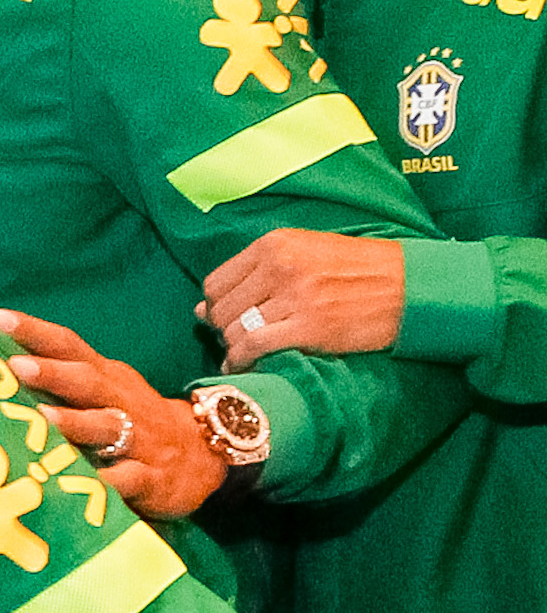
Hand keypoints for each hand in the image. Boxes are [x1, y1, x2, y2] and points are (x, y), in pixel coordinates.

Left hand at [0, 309, 226, 519]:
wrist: (204, 453)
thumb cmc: (132, 417)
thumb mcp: (103, 390)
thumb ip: (58, 377)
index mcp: (104, 377)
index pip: (68, 346)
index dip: (35, 330)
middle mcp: (120, 402)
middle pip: (87, 381)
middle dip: (52, 372)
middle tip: (17, 365)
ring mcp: (138, 439)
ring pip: (107, 426)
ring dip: (76, 422)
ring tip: (44, 417)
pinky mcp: (151, 477)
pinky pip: (130, 477)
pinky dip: (110, 480)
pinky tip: (88, 483)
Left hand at [198, 229, 405, 367]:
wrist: (411, 284)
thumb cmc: (359, 270)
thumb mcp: (305, 254)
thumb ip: (254, 275)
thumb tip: (201, 309)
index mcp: (273, 245)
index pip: (216, 283)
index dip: (216, 306)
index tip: (227, 319)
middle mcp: (279, 267)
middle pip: (221, 309)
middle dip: (223, 331)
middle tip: (238, 341)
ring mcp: (295, 297)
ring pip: (235, 330)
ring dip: (233, 349)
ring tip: (243, 356)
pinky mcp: (311, 327)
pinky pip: (256, 347)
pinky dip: (243, 361)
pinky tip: (245, 367)